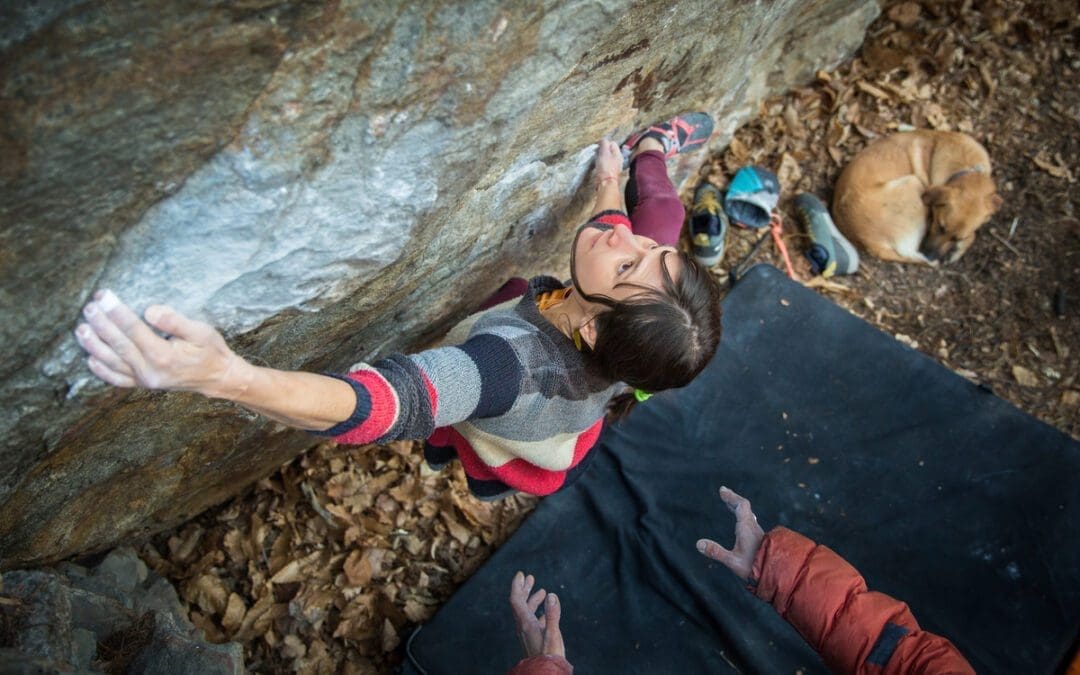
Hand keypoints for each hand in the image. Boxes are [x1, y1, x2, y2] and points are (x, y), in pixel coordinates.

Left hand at [74, 289, 247, 397]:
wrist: (217, 377)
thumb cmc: (210, 351)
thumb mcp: (201, 331)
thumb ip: (175, 321)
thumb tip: (150, 311)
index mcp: (164, 355)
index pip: (133, 329)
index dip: (116, 312)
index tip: (104, 296)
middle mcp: (150, 370)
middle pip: (118, 345)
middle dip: (101, 324)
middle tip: (89, 307)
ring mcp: (145, 380)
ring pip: (112, 363)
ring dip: (94, 345)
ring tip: (81, 329)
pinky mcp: (143, 385)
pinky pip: (117, 379)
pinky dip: (102, 371)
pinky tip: (90, 358)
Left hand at [509, 571, 564, 658]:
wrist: (544, 672)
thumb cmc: (549, 654)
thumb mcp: (552, 633)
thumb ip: (552, 614)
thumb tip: (551, 595)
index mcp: (525, 622)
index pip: (516, 599)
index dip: (517, 586)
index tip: (521, 574)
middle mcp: (523, 626)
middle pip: (519, 603)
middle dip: (524, 589)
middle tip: (530, 577)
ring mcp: (527, 633)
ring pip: (526, 612)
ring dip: (532, 600)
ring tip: (542, 591)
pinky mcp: (533, 639)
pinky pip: (532, 621)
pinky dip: (537, 612)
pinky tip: (544, 613)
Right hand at [594, 138, 622, 184]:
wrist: (605, 182)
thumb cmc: (605, 167)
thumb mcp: (604, 152)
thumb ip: (604, 143)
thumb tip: (603, 140)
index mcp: (618, 154)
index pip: (612, 143)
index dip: (604, 143)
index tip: (597, 146)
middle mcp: (618, 160)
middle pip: (610, 150)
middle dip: (602, 150)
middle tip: (597, 153)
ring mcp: (614, 166)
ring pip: (607, 157)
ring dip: (601, 157)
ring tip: (597, 159)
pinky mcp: (609, 172)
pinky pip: (605, 164)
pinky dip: (601, 163)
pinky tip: (598, 166)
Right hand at [695, 486, 765, 581]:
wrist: (776, 573)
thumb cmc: (754, 568)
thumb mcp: (732, 561)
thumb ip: (715, 551)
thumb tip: (698, 544)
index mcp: (746, 528)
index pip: (740, 505)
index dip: (731, 497)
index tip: (721, 490)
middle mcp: (753, 527)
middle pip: (744, 507)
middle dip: (733, 499)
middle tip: (724, 492)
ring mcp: (758, 532)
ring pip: (748, 514)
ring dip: (738, 507)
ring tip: (730, 504)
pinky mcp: (760, 538)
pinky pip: (750, 521)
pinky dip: (742, 516)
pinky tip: (741, 523)